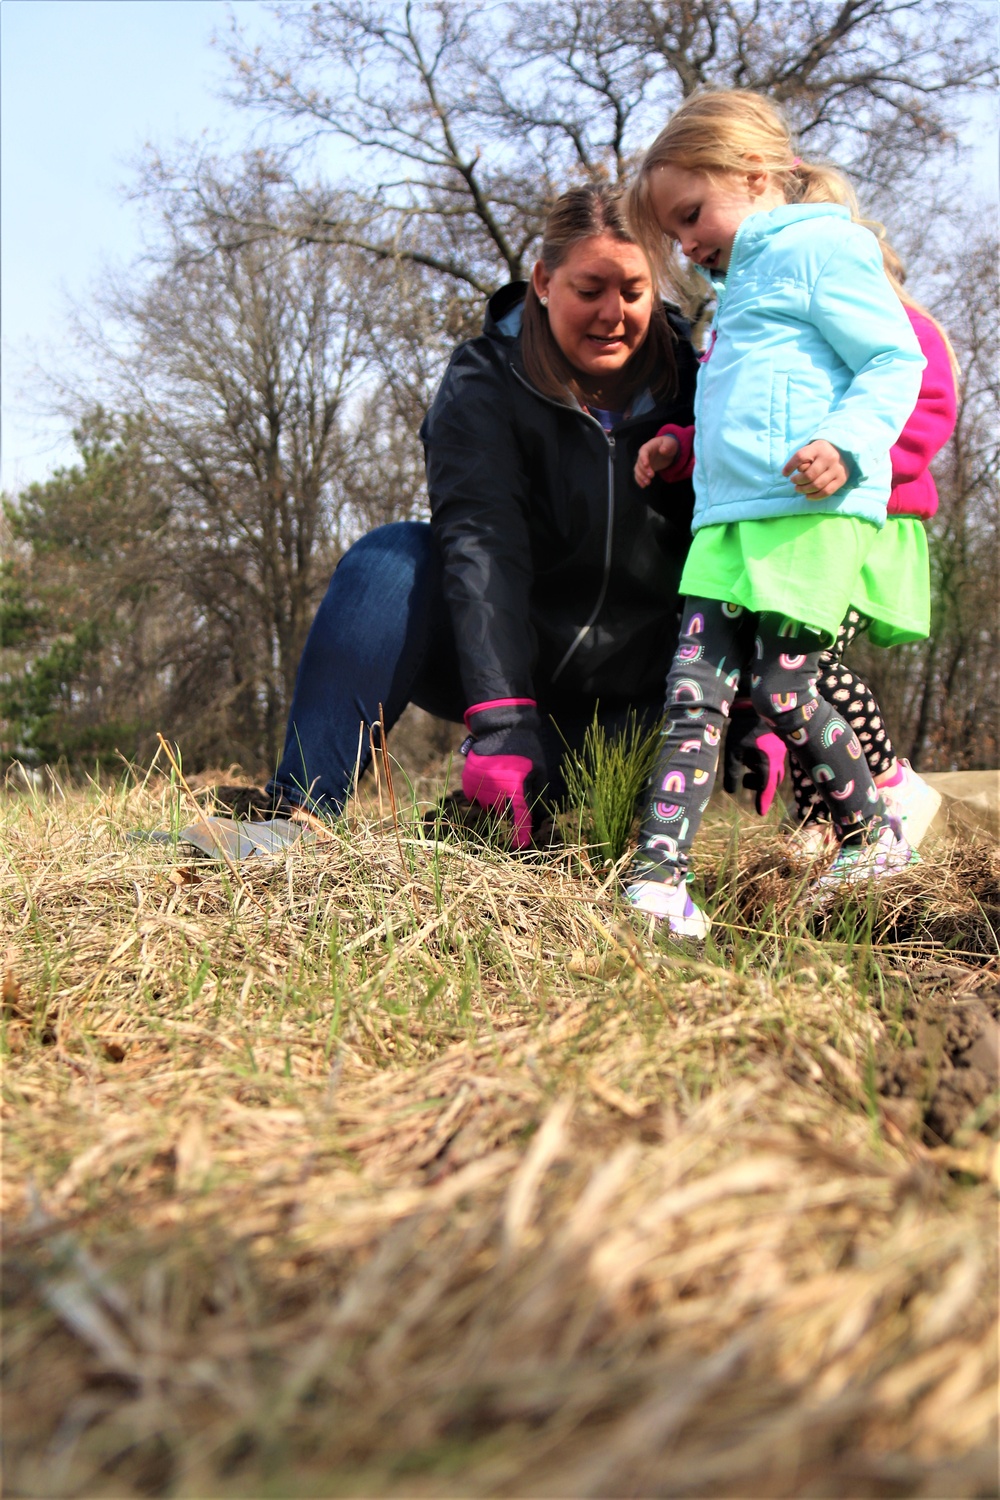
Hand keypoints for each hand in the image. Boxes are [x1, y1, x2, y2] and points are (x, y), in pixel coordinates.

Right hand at [461, 701, 546, 848]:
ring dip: (495, 805)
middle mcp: (495, 791)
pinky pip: (475, 799)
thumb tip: (540, 817)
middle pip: (502, 816)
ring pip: (487, 809)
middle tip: (513, 796)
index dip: (522, 834)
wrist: (500, 729)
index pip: (520, 818)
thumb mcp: (539, 771)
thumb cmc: (526, 750)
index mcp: (515, 789)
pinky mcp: (468, 782)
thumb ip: (538, 796)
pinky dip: (482, 797)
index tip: (521, 845)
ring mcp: (479, 787)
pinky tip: (490, 783)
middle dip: (509, 813)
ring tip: (501, 786)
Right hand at [634, 433, 679, 487]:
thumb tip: (663, 450)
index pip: (643, 452)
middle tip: (651, 476)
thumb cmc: (668, 444)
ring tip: (648, 483)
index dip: (643, 458)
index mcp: (648, 447)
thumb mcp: (670, 444)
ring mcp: (643, 462)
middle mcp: (643, 455)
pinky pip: (639, 474)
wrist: (668, 450)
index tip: (646, 465)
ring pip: (637, 470)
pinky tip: (643, 486)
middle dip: (644, 470)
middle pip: (639, 463)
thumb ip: (667, 446)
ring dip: (641, 477)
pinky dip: (640, 480)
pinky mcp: (644, 469)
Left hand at [723, 701, 786, 816]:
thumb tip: (731, 791)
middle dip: (761, 786)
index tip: (760, 812)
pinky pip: (775, 759)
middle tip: (748, 786)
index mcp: (768, 761)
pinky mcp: (779, 741)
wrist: (755, 703)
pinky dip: (765, 763)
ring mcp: (781, 749)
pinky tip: (753, 755)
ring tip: (747, 766)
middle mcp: (778, 757)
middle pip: (772, 780)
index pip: (766, 787)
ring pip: (775, 770)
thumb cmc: (742, 728)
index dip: (763, 800)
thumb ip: (732, 771)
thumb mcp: (733, 750)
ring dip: (762, 774)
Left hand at [782, 440, 848, 498]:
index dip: (790, 466)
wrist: (843, 451)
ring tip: (799, 489)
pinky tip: (808, 496)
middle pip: (808, 475)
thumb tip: (794, 473)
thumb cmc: (820, 452)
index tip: (785, 474)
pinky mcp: (842, 479)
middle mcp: (829, 458)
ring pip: (817, 485)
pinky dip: (815, 496)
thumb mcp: (811, 449)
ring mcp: (837, 469)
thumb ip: (803, 459)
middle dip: (797, 481)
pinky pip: (826, 492)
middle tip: (794, 482)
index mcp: (818, 448)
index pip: (800, 457)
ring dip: (804, 490)